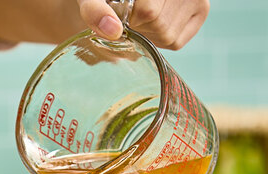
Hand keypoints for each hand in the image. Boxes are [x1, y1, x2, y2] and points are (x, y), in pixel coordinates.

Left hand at [76, 0, 209, 48]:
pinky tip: (155, 24)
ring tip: (143, 18)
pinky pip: (176, 41)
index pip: (147, 12)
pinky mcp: (201, 10)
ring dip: (149, 34)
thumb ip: (94, 10)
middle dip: (140, 28)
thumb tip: (113, 31)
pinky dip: (161, 40)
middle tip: (133, 16)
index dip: (131, 18)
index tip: (124, 11)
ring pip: (168, 36)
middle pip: (159, 26)